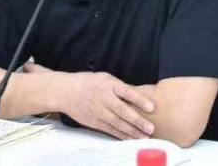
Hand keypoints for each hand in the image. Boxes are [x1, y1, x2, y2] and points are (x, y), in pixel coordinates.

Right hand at [23, 62, 154, 139]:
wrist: (66, 91)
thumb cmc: (89, 82)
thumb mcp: (105, 77)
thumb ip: (120, 87)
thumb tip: (138, 95)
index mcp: (109, 84)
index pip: (127, 92)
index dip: (139, 100)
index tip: (151, 107)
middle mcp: (104, 98)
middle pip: (123, 111)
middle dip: (137, 121)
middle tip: (150, 128)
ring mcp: (98, 111)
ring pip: (117, 123)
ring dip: (132, 132)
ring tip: (144, 138)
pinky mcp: (94, 121)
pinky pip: (109, 130)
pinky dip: (120, 135)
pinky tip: (130, 140)